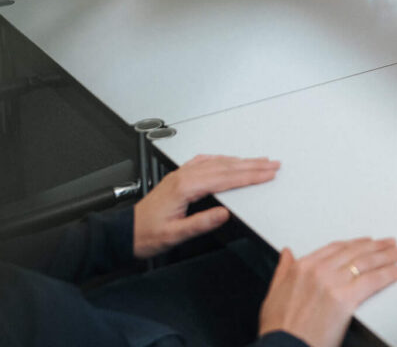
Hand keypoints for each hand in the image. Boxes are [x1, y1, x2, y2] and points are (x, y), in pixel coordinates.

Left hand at [132, 154, 279, 258]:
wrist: (123, 232)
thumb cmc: (145, 235)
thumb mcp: (173, 235)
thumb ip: (200, 223)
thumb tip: (224, 213)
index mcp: (185, 188)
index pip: (225, 178)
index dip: (250, 176)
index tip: (268, 174)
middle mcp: (183, 177)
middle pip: (225, 167)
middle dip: (252, 165)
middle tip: (273, 164)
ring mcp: (181, 176)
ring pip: (217, 162)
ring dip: (240, 161)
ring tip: (260, 161)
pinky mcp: (178, 179)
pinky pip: (204, 162)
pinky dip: (222, 160)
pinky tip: (228, 160)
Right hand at [258, 237, 396, 346]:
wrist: (284, 346)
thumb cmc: (279, 327)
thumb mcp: (273, 293)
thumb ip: (283, 270)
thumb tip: (286, 253)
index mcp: (302, 267)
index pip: (336, 248)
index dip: (354, 244)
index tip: (365, 242)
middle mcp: (319, 270)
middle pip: (355, 252)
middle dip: (375, 246)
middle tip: (389, 243)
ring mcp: (334, 283)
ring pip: (367, 262)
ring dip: (387, 256)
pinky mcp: (346, 298)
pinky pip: (373, 280)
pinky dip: (389, 273)